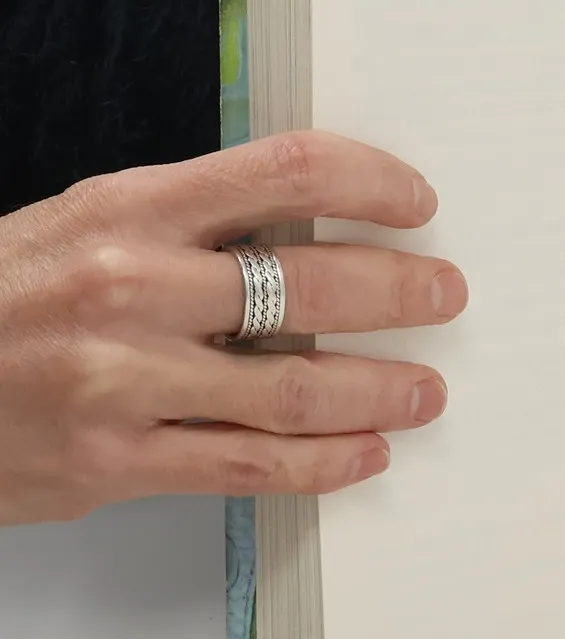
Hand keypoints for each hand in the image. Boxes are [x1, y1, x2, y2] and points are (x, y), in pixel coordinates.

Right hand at [0, 132, 465, 525]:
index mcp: (131, 208)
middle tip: (447, 294)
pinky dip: (324, 463)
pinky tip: (363, 453)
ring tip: (424, 390)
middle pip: (314, 284)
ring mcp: (124, 382)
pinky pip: (250, 467)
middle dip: (403, 291)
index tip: (416, 202)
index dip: (373, 182)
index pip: (289, 171)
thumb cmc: (1, 296)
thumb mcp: (87, 221)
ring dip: (382, 390)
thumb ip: (192, 218)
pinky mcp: (114, 464)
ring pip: (297, 390)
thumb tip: (313, 220)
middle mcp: (132, 289)